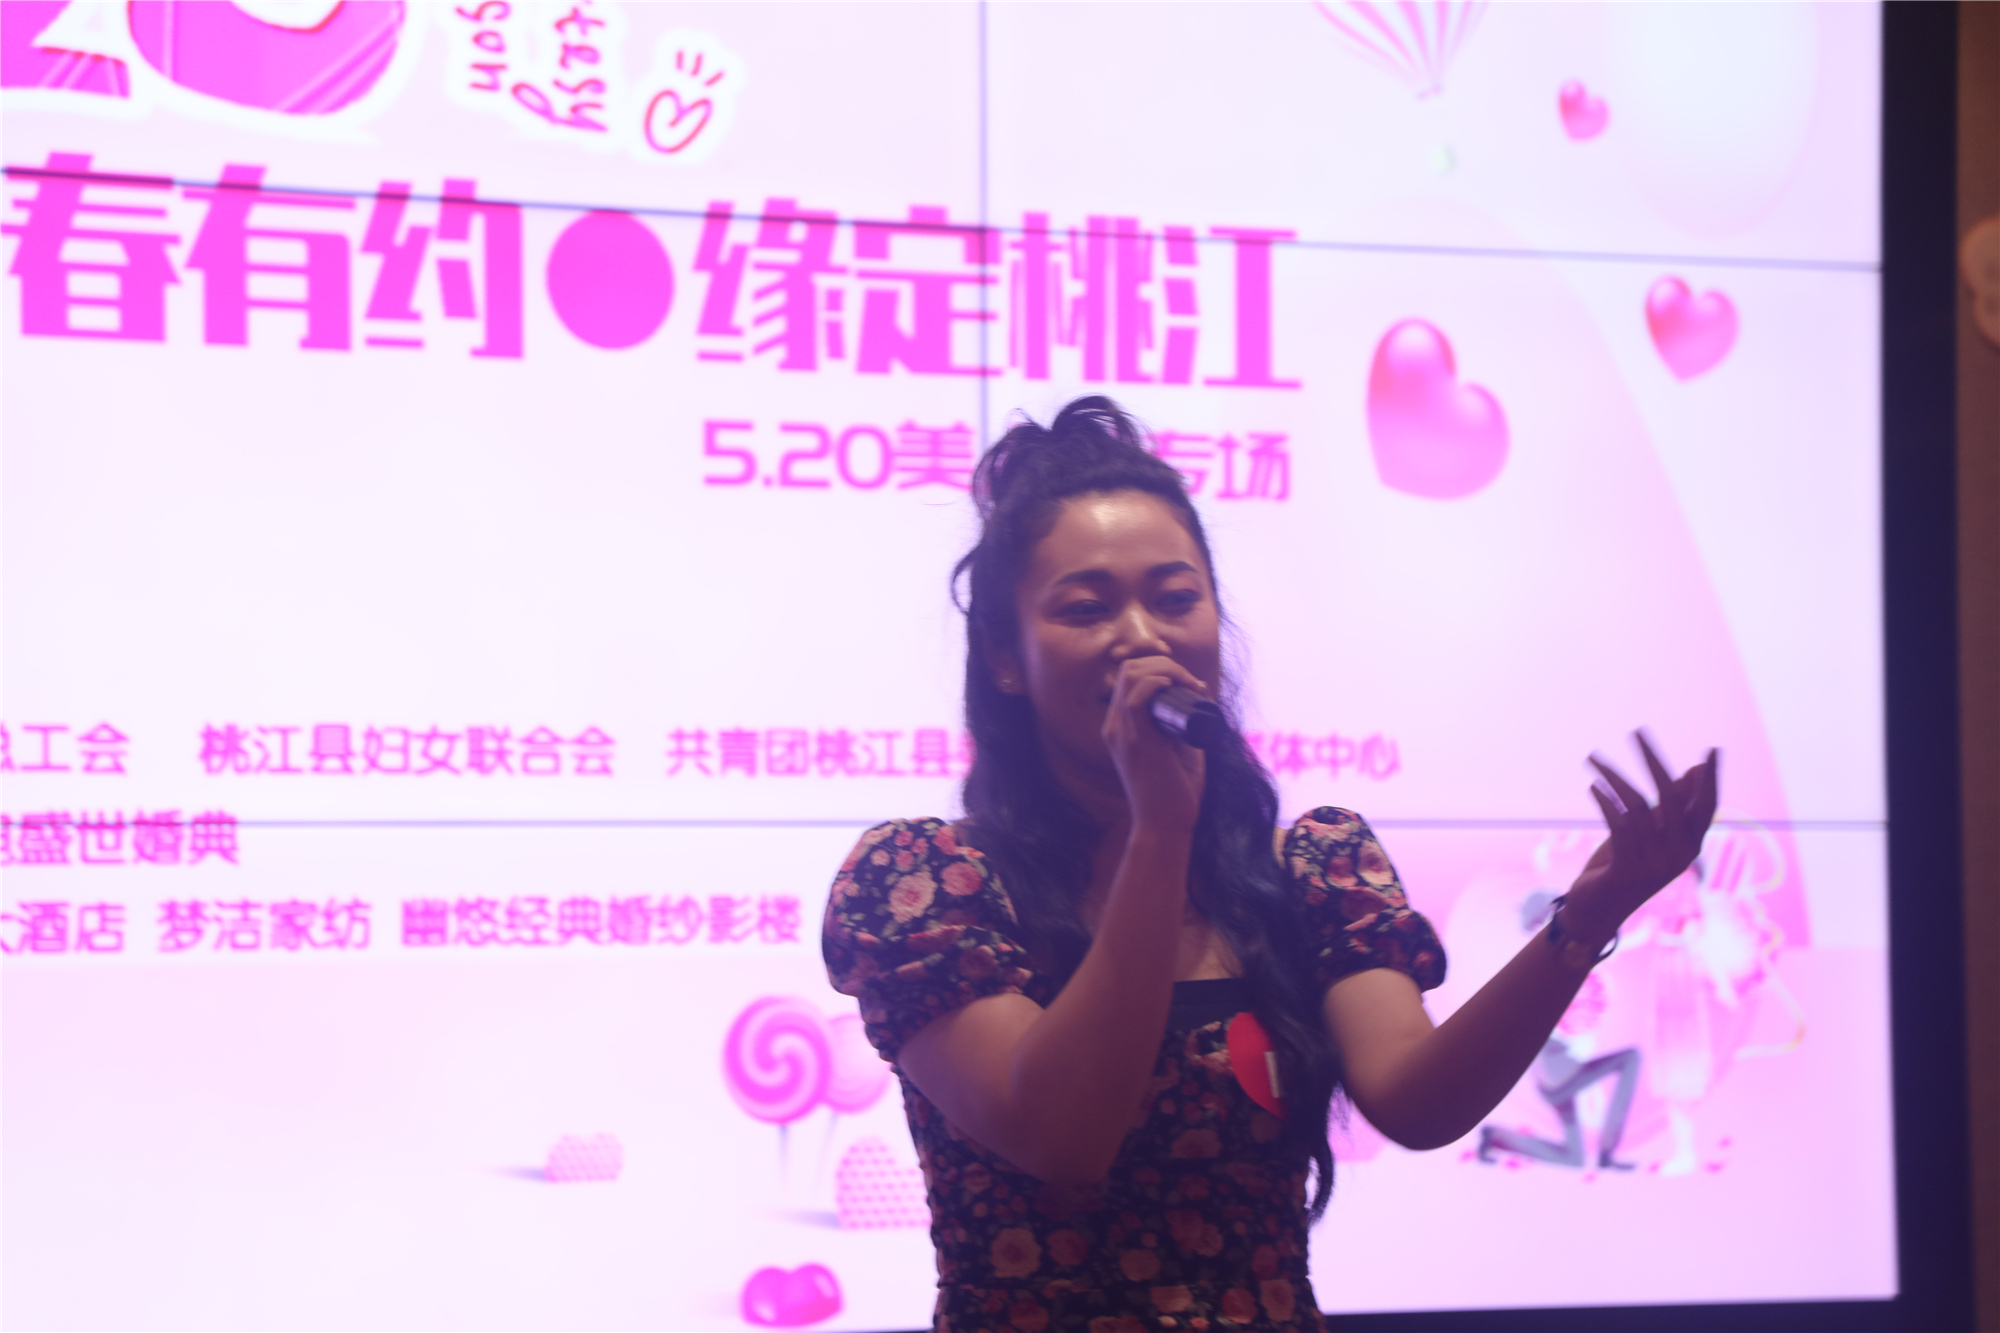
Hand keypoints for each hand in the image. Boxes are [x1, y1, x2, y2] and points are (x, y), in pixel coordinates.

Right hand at [1101, 655, 1207, 833]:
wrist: (1165, 828)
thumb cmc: (1174, 796)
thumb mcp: (1181, 753)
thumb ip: (1183, 729)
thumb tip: (1201, 699)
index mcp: (1122, 728)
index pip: (1129, 678)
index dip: (1159, 668)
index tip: (1189, 683)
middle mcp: (1115, 726)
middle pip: (1129, 669)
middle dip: (1163, 663)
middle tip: (1191, 681)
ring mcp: (1121, 733)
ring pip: (1132, 676)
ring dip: (1165, 669)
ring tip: (1188, 683)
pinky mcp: (1135, 743)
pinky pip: (1136, 699)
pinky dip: (1157, 683)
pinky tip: (1175, 686)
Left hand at [1561, 732, 1719, 946]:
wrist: (1596, 913)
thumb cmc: (1623, 866)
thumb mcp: (1648, 834)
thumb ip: (1670, 805)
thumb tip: (1695, 770)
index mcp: (1689, 846)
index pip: (1708, 808)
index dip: (1711, 780)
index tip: (1712, 750)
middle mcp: (1678, 856)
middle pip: (1672, 798)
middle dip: (1653, 760)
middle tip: (1637, 732)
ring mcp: (1654, 865)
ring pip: (1637, 806)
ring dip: (1613, 776)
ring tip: (1593, 758)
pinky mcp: (1628, 870)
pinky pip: (1618, 825)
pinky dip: (1605, 801)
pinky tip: (1593, 786)